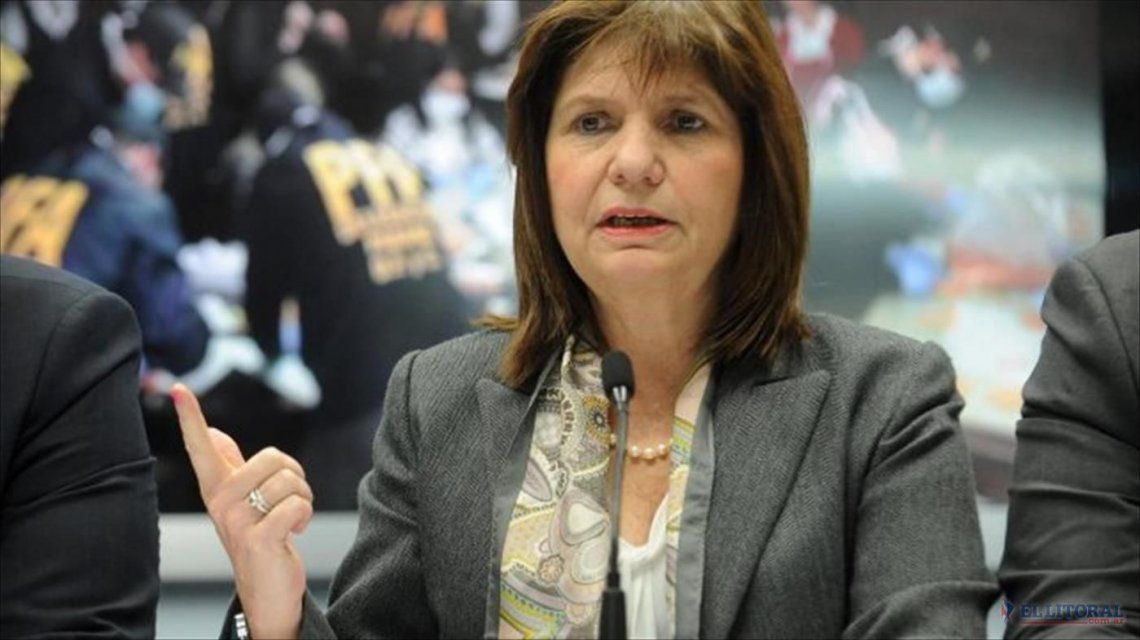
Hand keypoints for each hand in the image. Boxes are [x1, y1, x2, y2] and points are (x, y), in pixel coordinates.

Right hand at [172, 383, 310, 639]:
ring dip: (303, 499)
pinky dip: (305, 517)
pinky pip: (295, 506)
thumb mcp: (241, 500)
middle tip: (287, 502)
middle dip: (295, 478)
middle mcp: (220, 501)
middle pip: (273, 458)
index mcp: (216, 487)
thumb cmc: (258, 538)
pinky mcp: (257, 538)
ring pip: (290, 481)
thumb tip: (212, 431)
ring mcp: (236, 520)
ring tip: (289, 519)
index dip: (190, 416)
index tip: (177, 388)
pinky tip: (293, 533)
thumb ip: (227, 466)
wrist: (267, 589)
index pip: (200, 446)